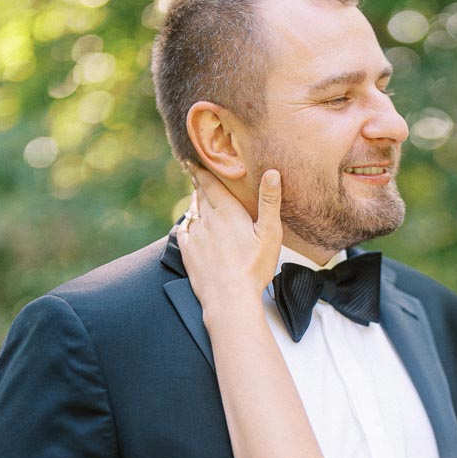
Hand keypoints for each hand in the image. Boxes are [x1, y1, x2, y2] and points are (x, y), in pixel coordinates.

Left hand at [177, 167, 282, 319]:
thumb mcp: (270, 234)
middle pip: (200, 195)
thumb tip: (272, 172)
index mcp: (226, 211)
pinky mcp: (188, 252)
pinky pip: (184, 231)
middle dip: (198, 182)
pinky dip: (187, 223)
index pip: (210, 183)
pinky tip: (190, 224)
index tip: (194, 158)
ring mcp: (195, 236)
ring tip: (197, 195)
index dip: (202, 169)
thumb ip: (269, 202)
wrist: (228, 298)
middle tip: (194, 170)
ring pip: (193, 212)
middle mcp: (207, 219)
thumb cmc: (253, 267)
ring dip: (195, 202)